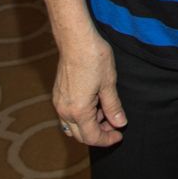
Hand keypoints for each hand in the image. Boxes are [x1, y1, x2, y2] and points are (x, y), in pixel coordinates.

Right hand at [53, 32, 127, 146]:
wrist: (76, 39)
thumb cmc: (94, 57)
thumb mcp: (109, 83)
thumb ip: (113, 107)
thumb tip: (120, 123)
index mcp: (78, 111)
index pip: (92, 137)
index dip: (107, 139)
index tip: (119, 135)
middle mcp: (65, 110)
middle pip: (80, 135)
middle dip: (99, 134)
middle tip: (114, 125)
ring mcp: (59, 102)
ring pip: (73, 126)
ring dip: (89, 125)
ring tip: (105, 111)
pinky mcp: (58, 94)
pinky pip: (68, 114)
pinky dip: (81, 115)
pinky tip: (94, 102)